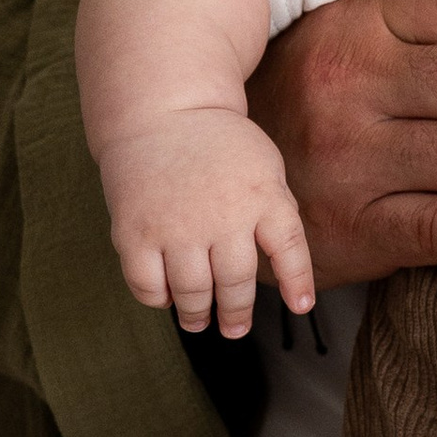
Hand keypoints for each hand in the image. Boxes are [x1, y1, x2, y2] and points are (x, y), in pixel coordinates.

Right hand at [103, 113, 313, 336]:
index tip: (301, 306)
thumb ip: (275, 214)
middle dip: (236, 313)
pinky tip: (165, 297)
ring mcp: (176, 226)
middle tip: (235, 327)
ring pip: (192, 292)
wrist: (160, 109)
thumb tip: (290, 272)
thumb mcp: (264, 167)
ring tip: (199, 322)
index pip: (289, 250)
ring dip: (198, 315)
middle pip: (236, 283)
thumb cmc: (220, 145)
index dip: (297, 282)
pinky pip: (147, 284)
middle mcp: (221, 216)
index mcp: (262, 197)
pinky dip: (157, 299)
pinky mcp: (135, 232)